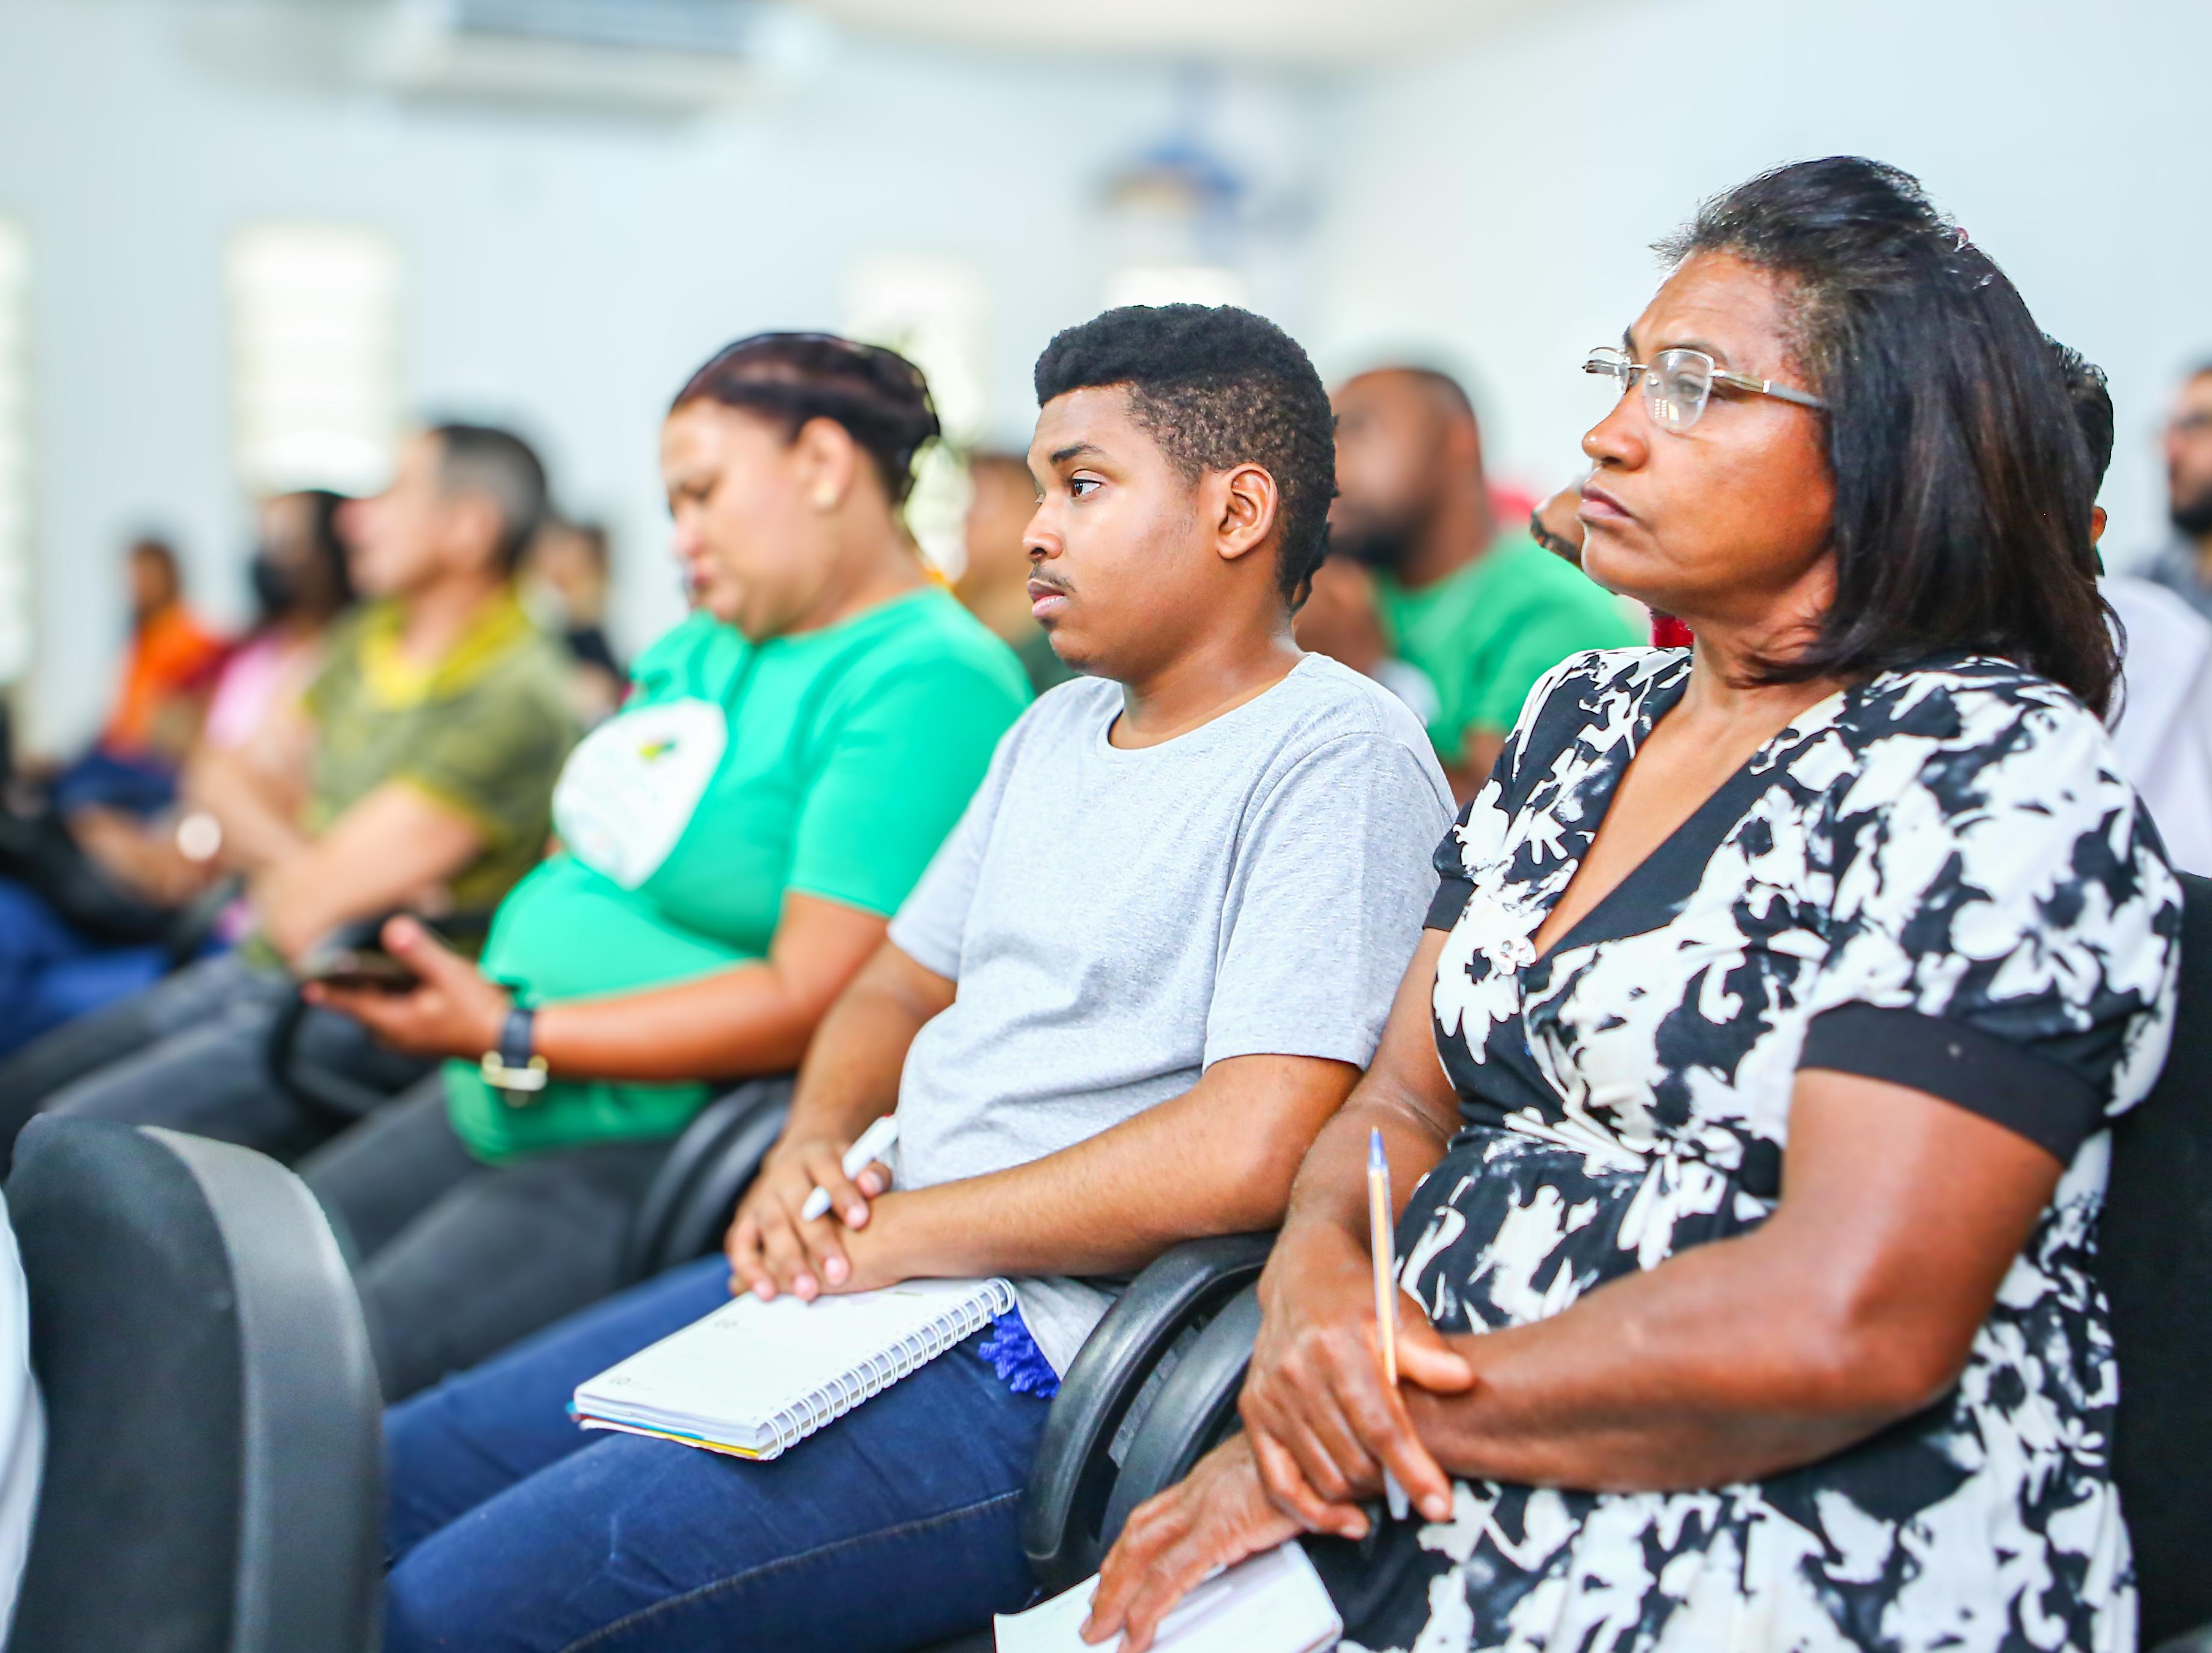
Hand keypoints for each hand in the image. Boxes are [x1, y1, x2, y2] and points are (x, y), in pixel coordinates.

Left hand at [302, 916, 509, 1058]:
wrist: (508, 1039)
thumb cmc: (479, 1009)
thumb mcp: (448, 975)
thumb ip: (418, 952)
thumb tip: (392, 928)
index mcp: (394, 1022)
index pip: (352, 1003)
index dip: (329, 992)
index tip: (305, 985)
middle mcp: (396, 1035)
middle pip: (366, 1007)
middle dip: (357, 987)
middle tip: (341, 969)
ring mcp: (411, 1039)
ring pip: (383, 1012)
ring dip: (379, 993)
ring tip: (375, 971)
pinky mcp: (424, 1037)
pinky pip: (398, 1016)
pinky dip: (396, 1000)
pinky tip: (410, 984)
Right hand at [724, 1129, 894, 1300]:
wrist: (801, 1162)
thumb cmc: (841, 1173)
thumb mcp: (860, 1165)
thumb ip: (872, 1175)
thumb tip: (871, 1186)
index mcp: (817, 1157)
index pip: (829, 1172)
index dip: (843, 1195)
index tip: (860, 1221)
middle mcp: (785, 1176)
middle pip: (799, 1205)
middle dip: (819, 1241)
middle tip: (839, 1273)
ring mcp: (762, 1198)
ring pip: (772, 1227)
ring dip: (789, 1260)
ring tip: (808, 1292)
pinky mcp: (746, 1220)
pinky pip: (741, 1244)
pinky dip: (751, 1269)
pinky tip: (767, 1293)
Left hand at [1082, 1435, 1302, 1652]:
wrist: (1329, 1442)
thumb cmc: (1313, 1464)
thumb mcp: (1281, 1489)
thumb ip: (1265, 1515)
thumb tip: (1261, 1535)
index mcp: (1209, 1482)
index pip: (1150, 1517)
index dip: (1125, 1551)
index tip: (1111, 1577)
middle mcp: (1200, 1491)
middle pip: (1136, 1535)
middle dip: (1110, 1578)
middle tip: (1094, 1616)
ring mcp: (1207, 1507)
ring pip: (1142, 1553)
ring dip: (1117, 1594)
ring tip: (1105, 1628)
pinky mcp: (1223, 1527)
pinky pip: (1172, 1574)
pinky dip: (1150, 1606)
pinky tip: (1140, 1631)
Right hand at [1240, 1222, 1470, 1529]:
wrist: (1303, 1275)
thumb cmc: (1360, 1298)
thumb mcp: (1402, 1314)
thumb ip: (1429, 1353)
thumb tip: (1463, 1381)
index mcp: (1337, 1346)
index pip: (1380, 1425)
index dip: (1413, 1470)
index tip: (1440, 1505)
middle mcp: (1297, 1373)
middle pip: (1354, 1458)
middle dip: (1393, 1483)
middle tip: (1420, 1488)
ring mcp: (1270, 1395)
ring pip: (1323, 1474)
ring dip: (1361, 1493)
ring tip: (1388, 1487)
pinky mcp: (1253, 1412)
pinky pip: (1278, 1481)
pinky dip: (1312, 1511)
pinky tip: (1346, 1519)